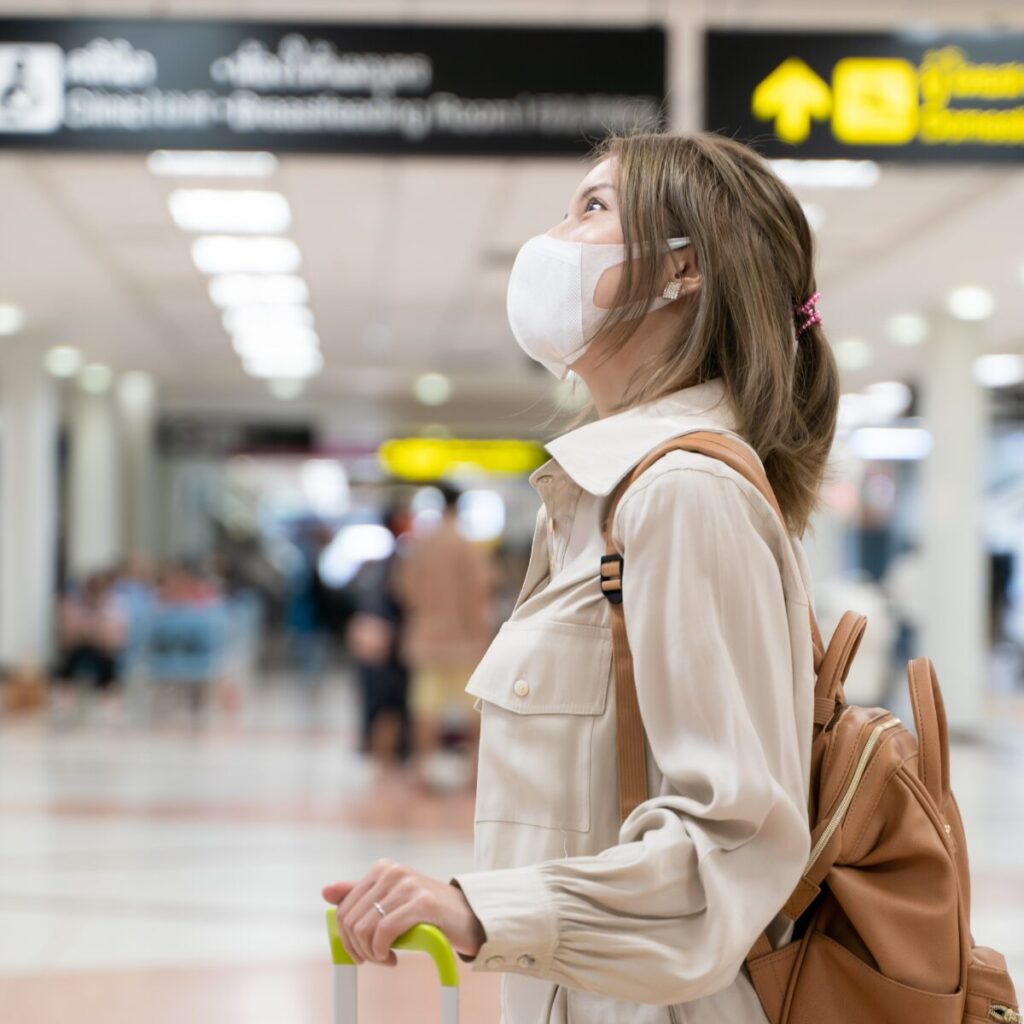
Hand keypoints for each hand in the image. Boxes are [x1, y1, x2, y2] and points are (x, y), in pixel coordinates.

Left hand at [322, 860, 485, 965]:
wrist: (469, 917)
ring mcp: (407, 884)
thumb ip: (360, 896)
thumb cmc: (428, 913)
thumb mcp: (391, 901)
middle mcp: (393, 871)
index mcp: (382, 868)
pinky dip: (382, 952)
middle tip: (376, 959)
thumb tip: (326, 891)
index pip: (343, 909)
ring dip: (371, 954)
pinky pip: (384, 933)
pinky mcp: (422, 902)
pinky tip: (393, 957)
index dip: (347, 939)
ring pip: (364, 928)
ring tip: (386, 958)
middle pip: (350, 920)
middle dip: (358, 949)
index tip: (363, 953)